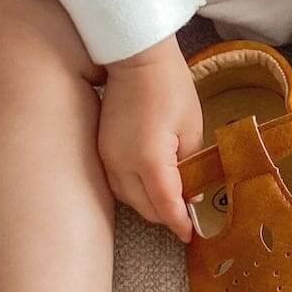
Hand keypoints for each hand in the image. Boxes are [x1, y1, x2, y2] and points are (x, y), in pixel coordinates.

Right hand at [98, 35, 202, 241]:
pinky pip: (117, 182)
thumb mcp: (191, 127)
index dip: (180, 223)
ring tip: (172, 202)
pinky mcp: (100, 149)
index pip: (165, 205)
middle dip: (166, 216)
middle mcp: (121, 164)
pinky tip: (151, 185)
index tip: (191, 234)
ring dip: (149, 204)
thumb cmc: (169, 87)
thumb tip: (190, 192)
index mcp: (149, 159)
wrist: (135, 57)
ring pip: (128, 198)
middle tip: (187, 217)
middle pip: (145, 207)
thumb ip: (190, 165)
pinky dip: (135, 190)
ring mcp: (107, 157)